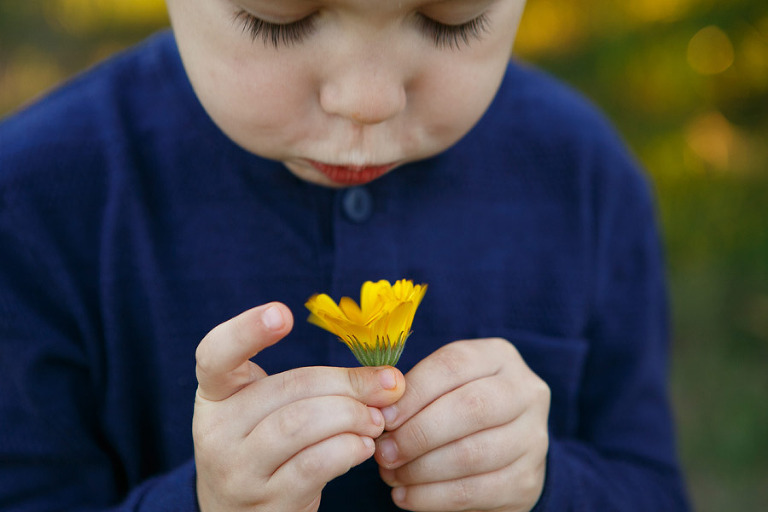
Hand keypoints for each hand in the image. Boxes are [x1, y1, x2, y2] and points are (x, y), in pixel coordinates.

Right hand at [193, 302, 405, 511]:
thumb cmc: (268, 448)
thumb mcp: (274, 409)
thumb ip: (316, 385)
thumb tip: (388, 379)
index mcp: (216, 394)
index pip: (216, 354)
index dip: (246, 330)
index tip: (283, 313)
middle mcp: (216, 431)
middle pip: (288, 388)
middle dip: (346, 383)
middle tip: (386, 385)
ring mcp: (237, 471)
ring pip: (300, 425)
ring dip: (351, 415)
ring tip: (376, 419)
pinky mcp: (266, 504)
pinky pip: (314, 465)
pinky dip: (348, 449)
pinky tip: (364, 445)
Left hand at [374, 338, 549, 511]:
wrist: (502, 447)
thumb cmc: (457, 407)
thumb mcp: (442, 385)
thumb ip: (414, 391)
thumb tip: (379, 411)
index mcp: (499, 357)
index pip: (453, 365)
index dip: (414, 392)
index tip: (383, 417)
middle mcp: (526, 392)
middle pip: (470, 408)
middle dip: (418, 433)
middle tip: (384, 452)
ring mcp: (533, 437)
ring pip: (473, 454)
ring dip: (421, 469)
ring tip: (391, 474)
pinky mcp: (527, 480)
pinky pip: (475, 491)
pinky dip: (432, 497)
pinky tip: (406, 496)